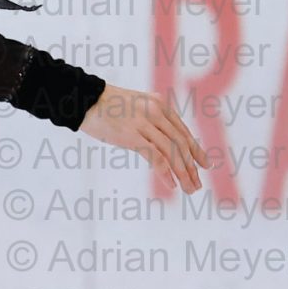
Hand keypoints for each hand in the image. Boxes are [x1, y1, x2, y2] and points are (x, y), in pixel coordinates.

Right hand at [79, 84, 210, 193]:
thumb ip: (150, 118)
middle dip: (192, 166)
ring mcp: (145, 124)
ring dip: (184, 173)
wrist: (83, 99)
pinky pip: (155, 157)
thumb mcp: (135, 105)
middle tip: (197, 184)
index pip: (183, 132)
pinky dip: (166, 172)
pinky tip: (172, 184)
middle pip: (181, 144)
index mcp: (160, 105)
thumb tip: (158, 140)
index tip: (204, 164)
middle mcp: (157, 112)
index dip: (196, 150)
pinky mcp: (132, 135)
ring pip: (172, 152)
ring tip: (189, 189)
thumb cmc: (104, 106)